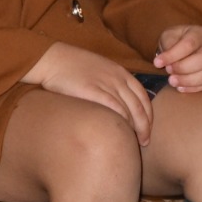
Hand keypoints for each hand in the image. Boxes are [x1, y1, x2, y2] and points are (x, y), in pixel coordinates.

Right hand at [24, 41, 153, 145]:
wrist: (52, 58)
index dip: (148, 116)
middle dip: (145, 127)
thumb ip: (112, 83)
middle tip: (144, 142)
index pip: (144, 97)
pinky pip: (115, 109)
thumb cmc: (72, 66)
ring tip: (134, 142)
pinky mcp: (93, 91)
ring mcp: (106, 84)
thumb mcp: (99, 69)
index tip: (147, 129)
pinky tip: (120, 131)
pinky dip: (121, 122)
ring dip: (135, 129)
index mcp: (121, 72)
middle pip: (139, 107)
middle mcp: (117, 78)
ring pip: (130, 111)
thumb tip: (120, 103)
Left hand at [153, 24, 201, 92]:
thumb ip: (167, 45)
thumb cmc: (175, 40)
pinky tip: (181, 88)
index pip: (189, 44)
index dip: (173, 55)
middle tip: (168, 71)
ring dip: (189, 80)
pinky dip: (195, 88)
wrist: (185, 46)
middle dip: (184, 68)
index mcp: (199, 33)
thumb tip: (165, 61)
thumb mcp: (168, 36)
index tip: (157, 63)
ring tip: (172, 82)